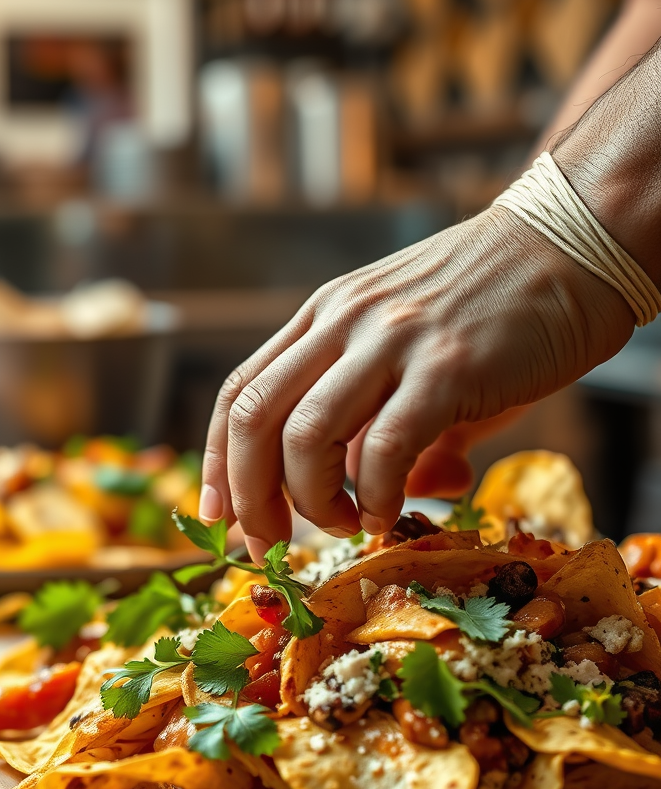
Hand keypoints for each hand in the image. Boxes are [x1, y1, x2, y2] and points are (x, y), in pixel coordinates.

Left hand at [199, 207, 633, 561]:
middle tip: (264, 544)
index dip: (216, 460)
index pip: (240, 390)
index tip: (216, 515)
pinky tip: (383, 514)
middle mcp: (342, 322)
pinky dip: (372, 494)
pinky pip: (384, 446)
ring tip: (340, 525)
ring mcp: (391, 341)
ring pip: (304, 434)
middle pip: (253, 416)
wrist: (571, 243)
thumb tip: (396, 498)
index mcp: (323, 317)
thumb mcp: (417, 355)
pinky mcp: (446, 366)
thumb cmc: (493, 309)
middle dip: (246, 494)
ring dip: (308, 500)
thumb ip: (393, 426)